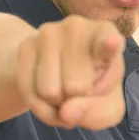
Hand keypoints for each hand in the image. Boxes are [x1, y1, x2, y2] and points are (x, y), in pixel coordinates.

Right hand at [16, 15, 125, 129]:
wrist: (58, 72)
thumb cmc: (94, 86)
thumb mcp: (108, 106)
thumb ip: (97, 112)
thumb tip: (66, 113)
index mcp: (106, 35)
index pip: (108, 42)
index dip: (109, 45)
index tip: (112, 43)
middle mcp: (78, 27)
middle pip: (76, 88)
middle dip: (76, 100)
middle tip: (80, 90)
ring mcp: (49, 33)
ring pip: (48, 92)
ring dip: (56, 104)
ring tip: (65, 91)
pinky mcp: (26, 45)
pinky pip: (29, 92)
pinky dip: (39, 106)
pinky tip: (48, 95)